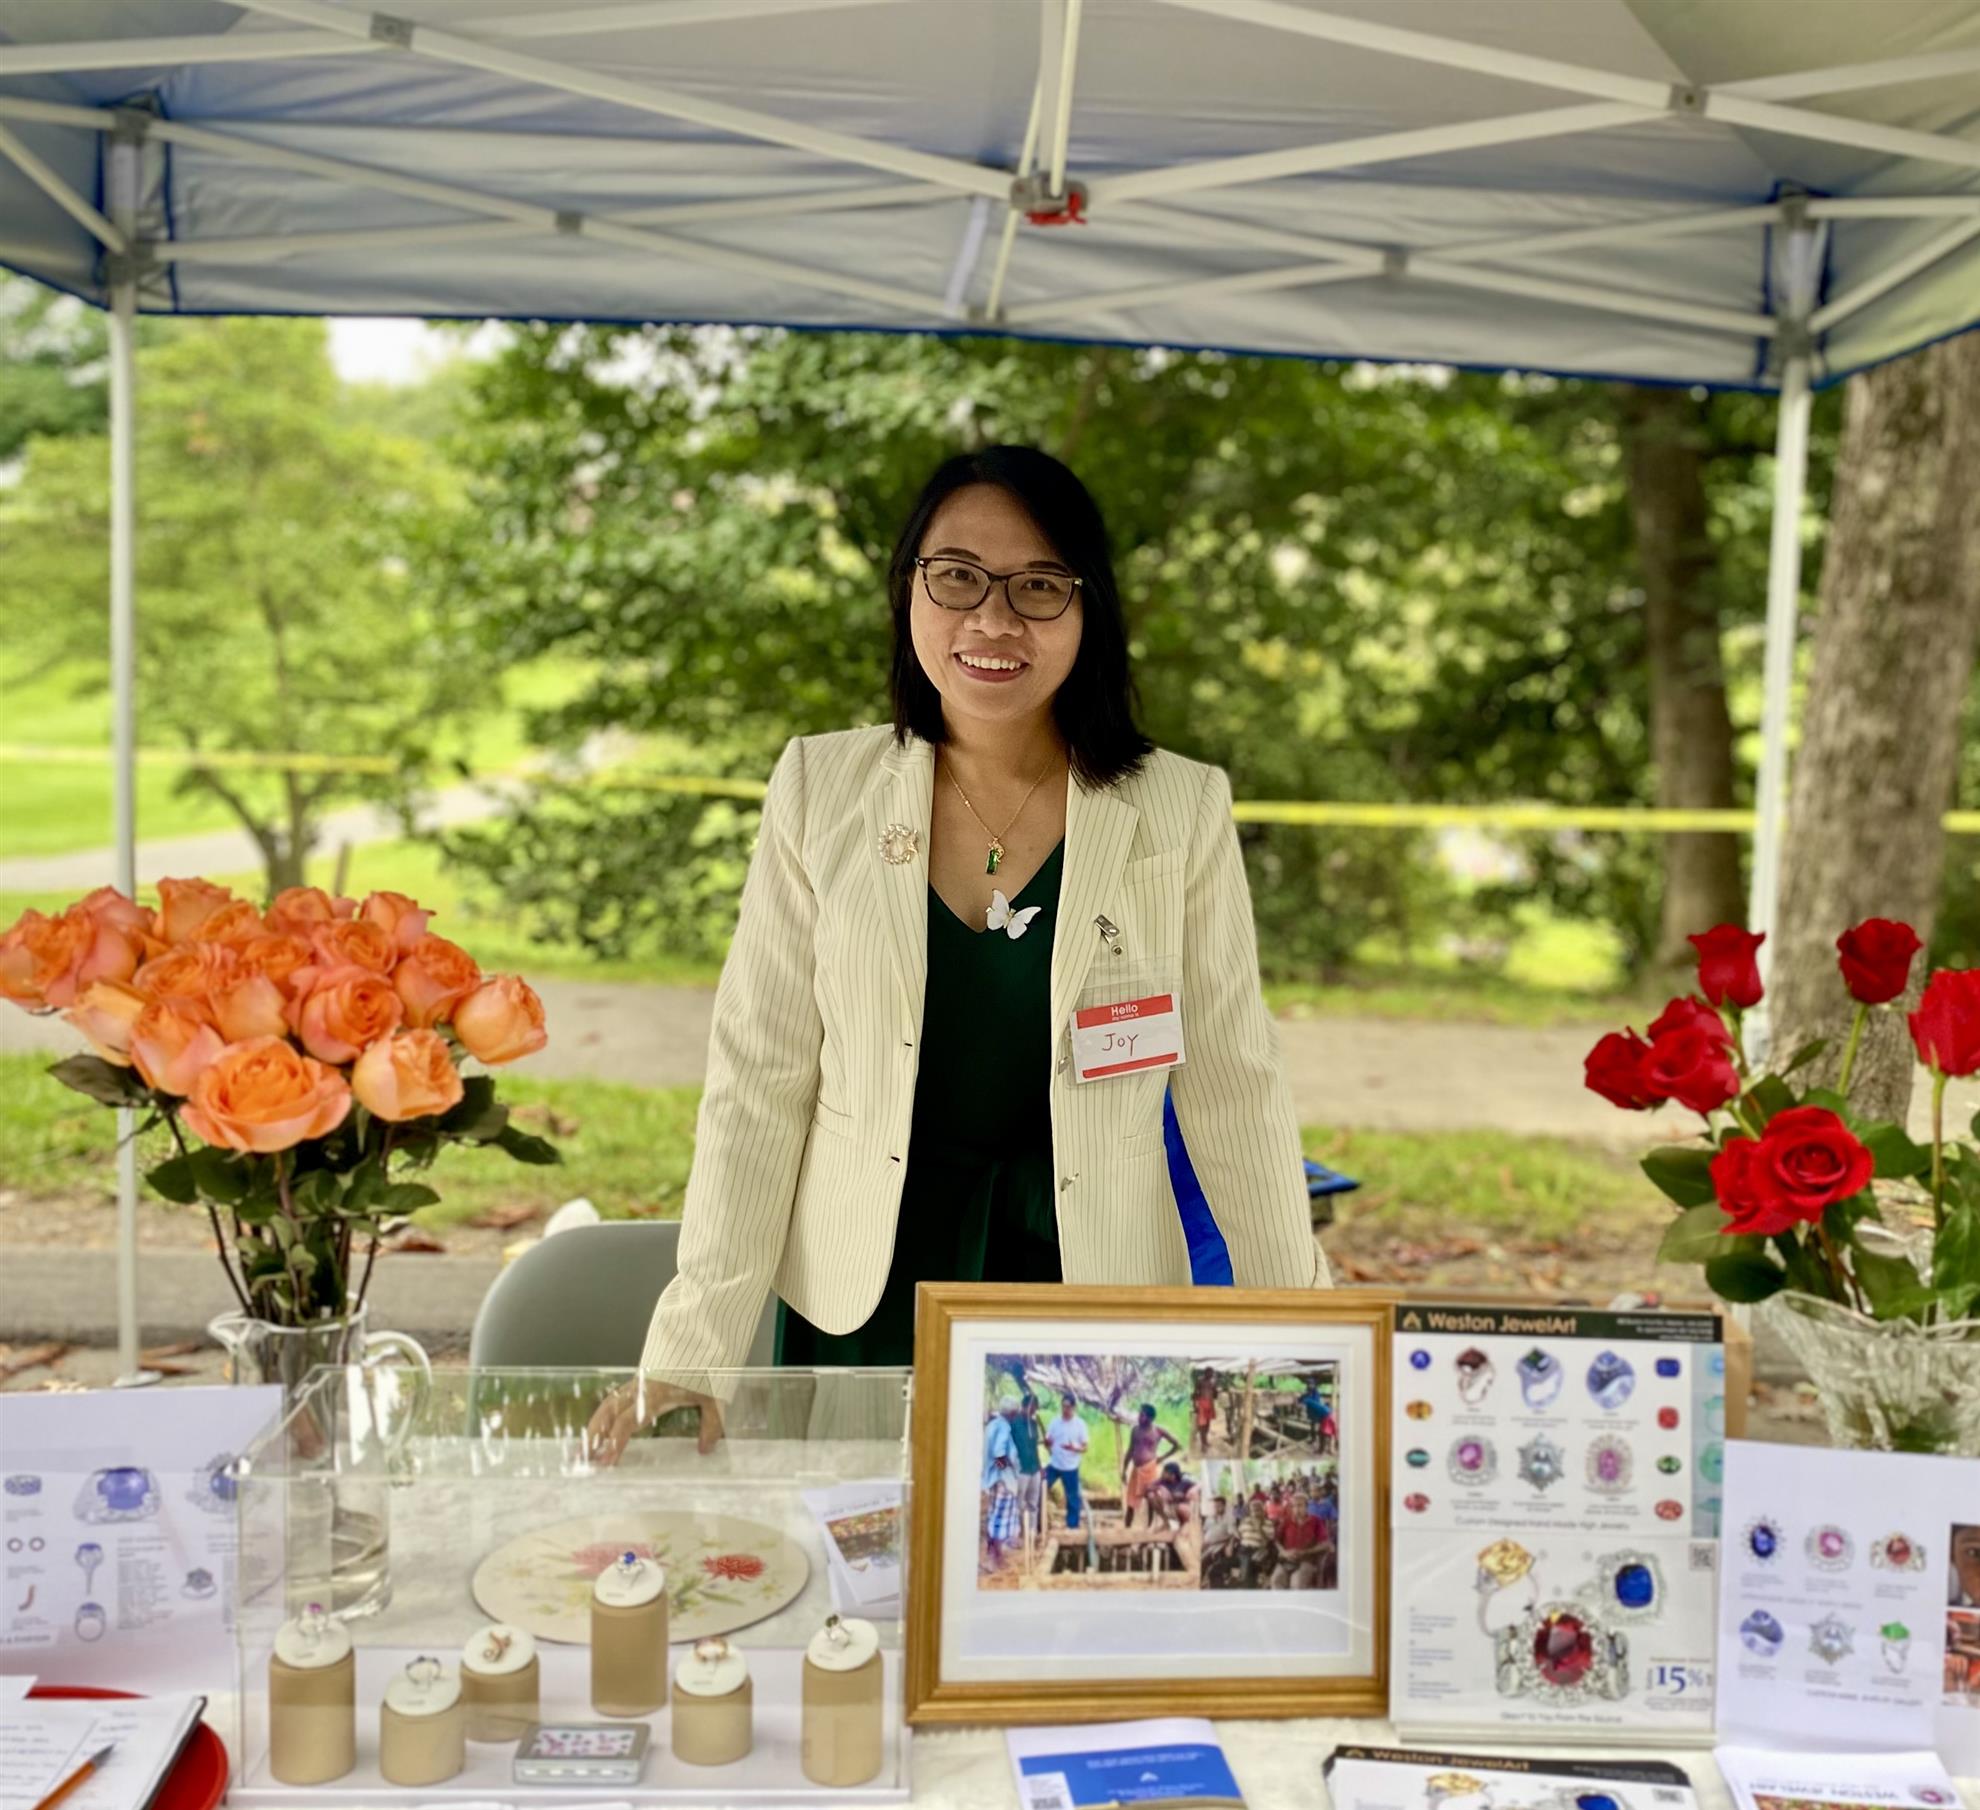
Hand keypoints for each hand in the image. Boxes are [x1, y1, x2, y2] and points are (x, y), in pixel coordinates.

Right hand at [585, 1377, 724, 1465]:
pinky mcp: (641, 1380)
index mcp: (655, 1394)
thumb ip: (711, 1423)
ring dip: (595, 1425)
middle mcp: (641, 1389)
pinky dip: (605, 1413)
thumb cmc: (706, 1366)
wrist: (703, 1336)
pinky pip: (617, 1397)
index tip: (605, 1460)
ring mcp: (638, 1383)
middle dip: (594, 1435)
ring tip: (584, 1445)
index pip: (628, 1421)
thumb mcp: (714, 1395)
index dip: (615, 1441)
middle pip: (609, 1413)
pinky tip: (601, 1425)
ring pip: (609, 1404)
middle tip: (581, 1457)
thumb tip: (705, 1449)